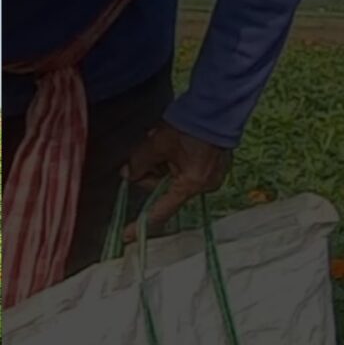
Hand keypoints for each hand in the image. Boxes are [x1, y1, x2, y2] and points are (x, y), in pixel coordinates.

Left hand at [121, 120, 232, 242]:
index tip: (126, 236)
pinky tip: (177, 144)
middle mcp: (204, 186)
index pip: (160, 210)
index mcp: (190, 184)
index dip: (141, 222)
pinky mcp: (214, 167)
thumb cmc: (189, 125)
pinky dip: (176, 161)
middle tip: (150, 151)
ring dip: (164, 164)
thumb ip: (139, 162)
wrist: (216, 108)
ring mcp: (211, 177)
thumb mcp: (156, 143)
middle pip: (164, 190)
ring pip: (173, 179)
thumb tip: (127, 174)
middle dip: (152, 173)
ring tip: (167, 142)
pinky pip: (185, 171)